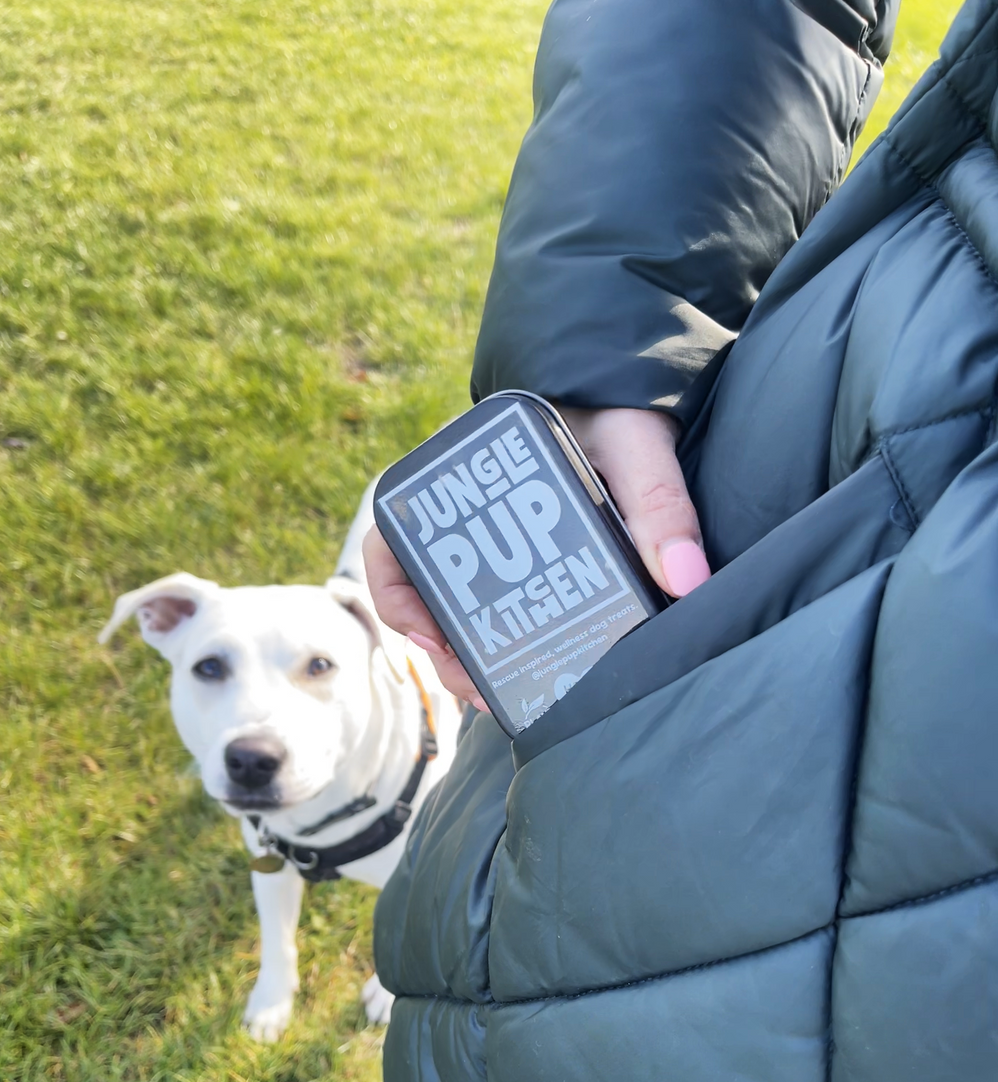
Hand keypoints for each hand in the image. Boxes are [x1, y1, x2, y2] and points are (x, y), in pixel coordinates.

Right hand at [362, 406, 709, 709]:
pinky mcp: (517, 558)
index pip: (395, 536)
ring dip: (462, 654)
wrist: (632, 386)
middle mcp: (462, 511)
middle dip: (440, 648)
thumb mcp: (636, 445)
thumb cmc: (618, 407)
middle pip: (421, 588)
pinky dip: (495, 642)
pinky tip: (520, 673)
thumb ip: (660, 503)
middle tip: (474, 684)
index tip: (433, 637)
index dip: (398, 594)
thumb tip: (686, 580)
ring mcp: (487, 538)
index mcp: (460, 471)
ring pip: (451, 606)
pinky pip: (490, 606)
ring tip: (492, 694)